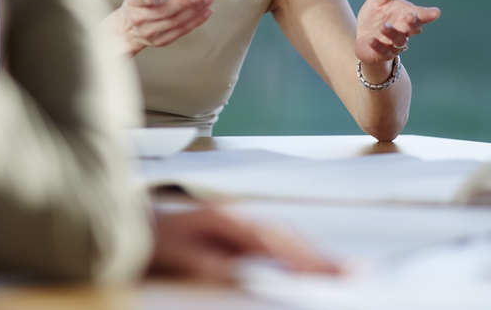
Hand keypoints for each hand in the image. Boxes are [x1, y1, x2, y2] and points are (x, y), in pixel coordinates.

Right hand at [105, 0, 213, 55]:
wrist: (127, 28)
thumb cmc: (139, 0)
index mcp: (133, 1)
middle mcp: (140, 18)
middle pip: (163, 11)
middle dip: (183, 2)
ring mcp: (150, 32)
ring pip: (175, 22)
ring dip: (194, 11)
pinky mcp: (160, 41)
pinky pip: (181, 31)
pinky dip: (195, 22)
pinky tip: (207, 11)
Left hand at [148, 208, 340, 282]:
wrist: (138, 223)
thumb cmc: (156, 237)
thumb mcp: (177, 253)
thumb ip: (207, 263)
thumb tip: (240, 273)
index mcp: (227, 218)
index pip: (274, 239)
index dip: (303, 257)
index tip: (328, 272)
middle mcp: (239, 216)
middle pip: (288, 236)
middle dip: (320, 255)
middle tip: (352, 272)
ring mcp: (242, 223)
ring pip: (286, 237)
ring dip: (314, 253)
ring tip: (342, 270)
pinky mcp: (240, 234)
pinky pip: (276, 242)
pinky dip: (298, 253)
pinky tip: (309, 266)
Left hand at [354, 0, 439, 69]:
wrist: (362, 37)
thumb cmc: (375, 16)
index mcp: (406, 15)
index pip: (420, 15)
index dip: (428, 14)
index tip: (435, 12)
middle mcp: (403, 30)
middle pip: (414, 29)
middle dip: (413, 23)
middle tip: (410, 16)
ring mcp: (394, 43)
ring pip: (399, 40)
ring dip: (393, 33)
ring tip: (383, 26)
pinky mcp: (381, 53)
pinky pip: (382, 51)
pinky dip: (378, 46)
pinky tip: (372, 40)